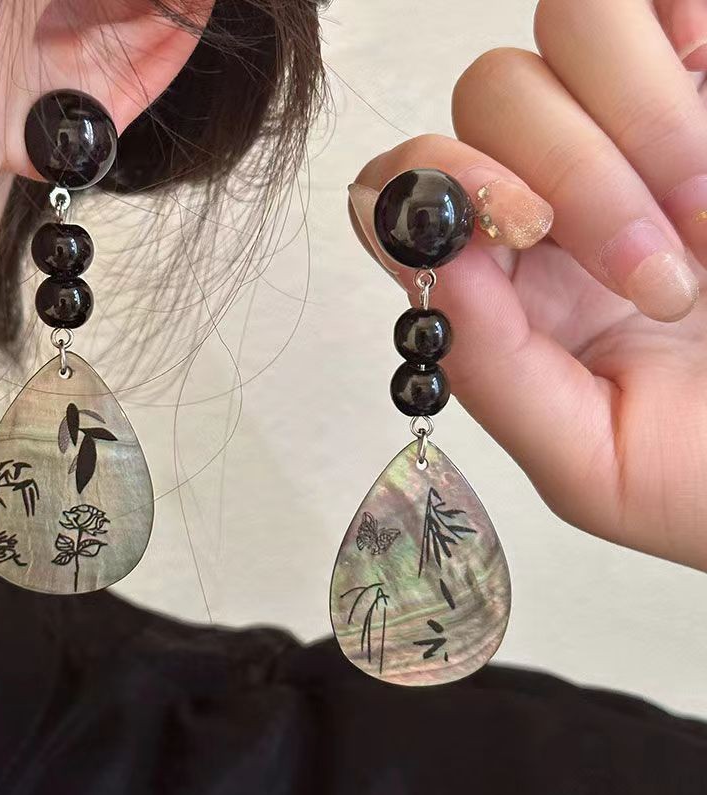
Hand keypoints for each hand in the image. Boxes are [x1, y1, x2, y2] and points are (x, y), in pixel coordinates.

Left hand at [348, 0, 706, 571]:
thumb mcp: (590, 464)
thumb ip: (491, 373)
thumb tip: (427, 261)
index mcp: (507, 284)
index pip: (406, 188)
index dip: (438, 184)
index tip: (525, 231)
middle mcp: (555, 198)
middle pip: (487, 97)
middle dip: (573, 172)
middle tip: (663, 281)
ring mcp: (635, 130)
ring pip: (570, 24)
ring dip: (641, 119)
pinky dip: (675, 30)